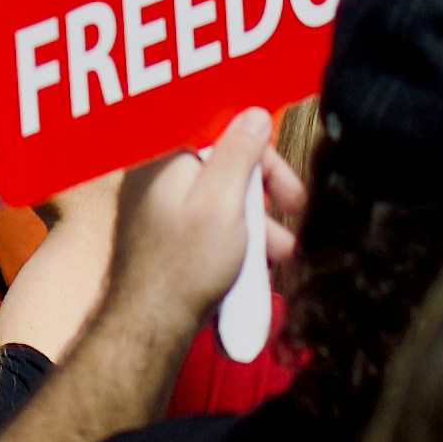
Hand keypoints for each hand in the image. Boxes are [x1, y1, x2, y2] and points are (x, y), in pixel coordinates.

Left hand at [110, 106, 293, 344]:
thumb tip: (255, 114)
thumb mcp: (224, 202)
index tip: (292, 194)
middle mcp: (158, 177)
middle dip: (263, 201)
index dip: (267, 164)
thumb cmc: (184, 267)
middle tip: (291, 226)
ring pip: (219, 203)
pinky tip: (250, 268)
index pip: (226, 137)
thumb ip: (240, 152)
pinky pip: (206, 227)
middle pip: (225, 171)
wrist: (150, 327)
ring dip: (253, 227)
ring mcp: (158, 209)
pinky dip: (232, 242)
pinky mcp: (162, 238)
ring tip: (277, 258)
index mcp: (168, 158)